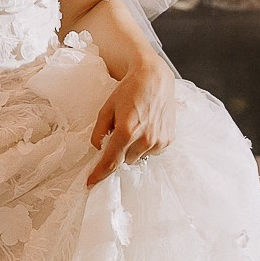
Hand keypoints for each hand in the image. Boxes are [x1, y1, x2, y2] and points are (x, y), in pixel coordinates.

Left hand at [88, 58, 177, 186]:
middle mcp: (145, 139)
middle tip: (120, 132)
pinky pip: (152, 151)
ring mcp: (159, 141)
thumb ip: (99, 131)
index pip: (111, 161)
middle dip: (119, 151)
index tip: (90, 182)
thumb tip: (97, 148)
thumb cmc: (129, 90)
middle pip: (124, 160)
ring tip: (136, 126)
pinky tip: (146, 127)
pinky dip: (146, 144)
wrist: (155, 78)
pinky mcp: (168, 140)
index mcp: (127, 131)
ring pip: (138, 157)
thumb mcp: (107, 108)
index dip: (99, 174)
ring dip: (133, 148)